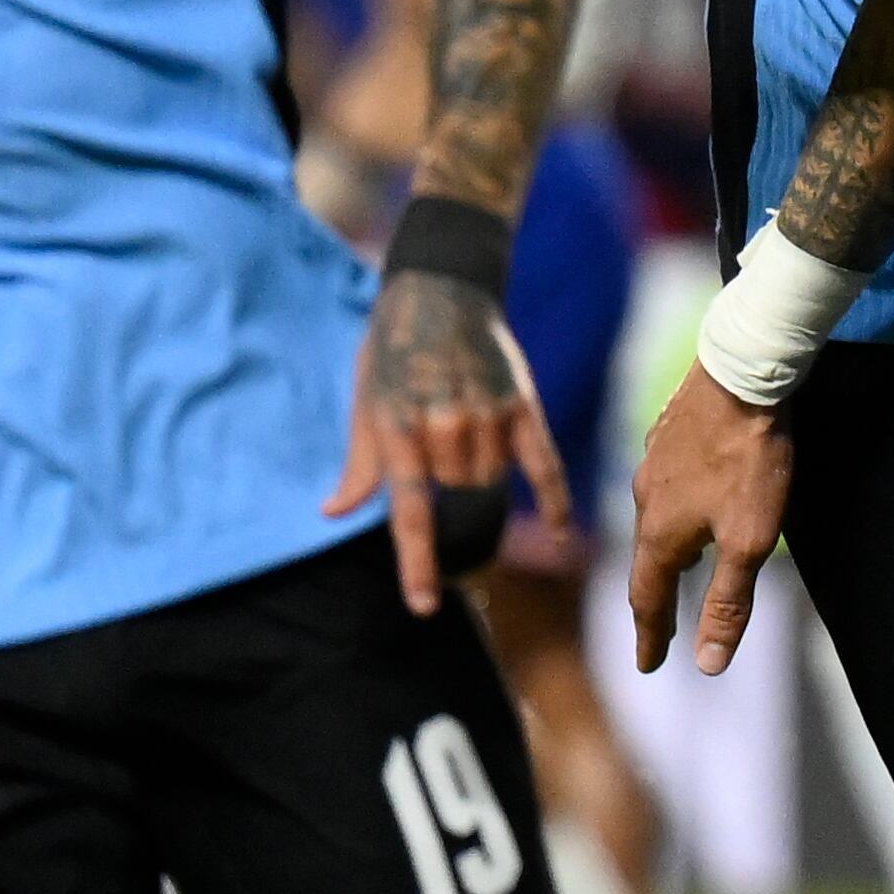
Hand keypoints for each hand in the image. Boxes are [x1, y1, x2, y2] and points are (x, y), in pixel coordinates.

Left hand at [326, 267, 571, 614]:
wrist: (442, 288)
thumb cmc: (392, 349)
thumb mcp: (365, 402)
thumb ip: (359, 464)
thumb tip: (333, 512)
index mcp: (400, 430)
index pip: (411, 512)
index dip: (417, 563)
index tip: (426, 604)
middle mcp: (447, 426)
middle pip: (456, 490)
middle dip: (444, 476)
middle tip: (434, 425)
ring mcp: (489, 415)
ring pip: (490, 477)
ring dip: (478, 467)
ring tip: (464, 417)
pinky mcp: (522, 404)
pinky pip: (543, 464)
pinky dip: (552, 500)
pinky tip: (560, 535)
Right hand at [624, 364, 791, 677]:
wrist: (743, 369)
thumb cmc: (750, 459)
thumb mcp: (749, 540)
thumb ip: (728, 601)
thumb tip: (707, 664)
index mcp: (660, 533)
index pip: (647, 600)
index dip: (651, 637)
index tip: (648, 666)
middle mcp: (645, 500)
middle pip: (646, 561)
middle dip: (654, 597)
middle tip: (660, 626)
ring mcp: (653, 463)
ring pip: (654, 520)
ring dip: (664, 551)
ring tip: (679, 569)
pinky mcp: (668, 433)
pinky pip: (665, 485)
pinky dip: (673, 510)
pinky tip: (689, 501)